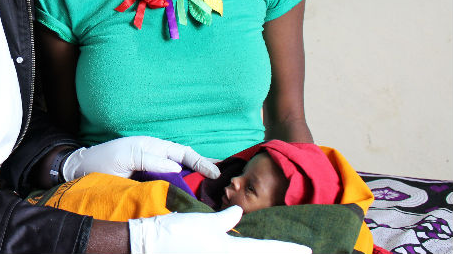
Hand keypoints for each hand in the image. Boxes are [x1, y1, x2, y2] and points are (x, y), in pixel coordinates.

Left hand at [62, 136, 219, 180]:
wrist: (81, 171)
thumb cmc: (103, 160)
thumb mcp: (127, 155)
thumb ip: (151, 159)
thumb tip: (177, 166)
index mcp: (153, 147)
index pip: (183, 152)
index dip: (201, 162)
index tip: (216, 173)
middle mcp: (156, 158)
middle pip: (186, 163)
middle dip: (204, 171)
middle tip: (223, 182)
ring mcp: (151, 171)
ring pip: (179, 176)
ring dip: (195, 183)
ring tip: (212, 193)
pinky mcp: (146, 183)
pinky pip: (167, 185)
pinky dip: (180, 191)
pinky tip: (190, 199)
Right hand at [128, 206, 311, 253]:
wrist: (152, 246)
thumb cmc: (179, 233)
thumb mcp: (206, 222)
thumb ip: (226, 219)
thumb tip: (237, 212)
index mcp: (232, 250)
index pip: (267, 250)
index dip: (288, 250)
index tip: (308, 250)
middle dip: (276, 253)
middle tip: (297, 251)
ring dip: (259, 253)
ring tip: (274, 250)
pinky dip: (242, 252)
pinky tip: (244, 249)